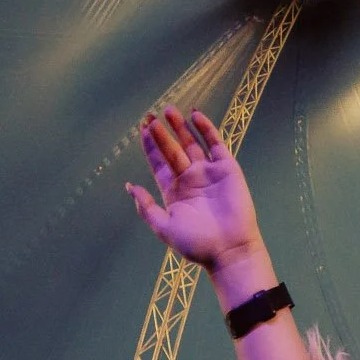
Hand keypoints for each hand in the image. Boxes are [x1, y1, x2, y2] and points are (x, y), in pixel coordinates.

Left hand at [127, 108, 263, 274]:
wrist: (229, 250)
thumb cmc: (197, 243)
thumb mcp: (164, 227)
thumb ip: (146, 207)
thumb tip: (129, 186)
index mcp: (174, 190)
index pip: (159, 162)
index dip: (150, 145)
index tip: (142, 128)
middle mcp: (190, 178)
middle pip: (172, 149)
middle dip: (161, 132)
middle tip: (150, 115)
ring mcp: (209, 172)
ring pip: (192, 143)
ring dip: (181, 127)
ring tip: (168, 110)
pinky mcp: (228, 169)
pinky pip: (216, 144)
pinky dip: (207, 129)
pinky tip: (195, 115)